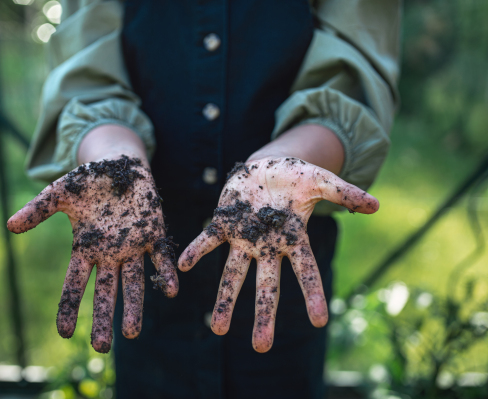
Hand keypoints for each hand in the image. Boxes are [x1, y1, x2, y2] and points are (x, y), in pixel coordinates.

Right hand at [7, 155, 178, 352]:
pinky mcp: (154, 234)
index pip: (75, 284)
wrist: (121, 164)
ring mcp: (133, 246)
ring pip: (133, 282)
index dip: (69, 307)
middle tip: (101, 347)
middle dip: (103, 317)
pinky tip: (170, 291)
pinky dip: (165, 273)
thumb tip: (9, 226)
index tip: (64, 333)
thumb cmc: (89, 181)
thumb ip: (38, 209)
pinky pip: (160, 258)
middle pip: (105, 291)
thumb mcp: (60, 193)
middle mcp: (110, 254)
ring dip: (134, 306)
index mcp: (86, 248)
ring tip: (132, 332)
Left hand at [178, 157, 378, 352]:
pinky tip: (181, 265)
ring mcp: (243, 237)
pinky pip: (208, 240)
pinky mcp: (224, 223)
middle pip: (267, 285)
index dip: (312, 294)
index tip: (320, 321)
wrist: (265, 166)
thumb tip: (377, 205)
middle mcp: (267, 246)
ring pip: (233, 273)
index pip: (305, 271)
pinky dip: (196, 252)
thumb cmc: (295, 177)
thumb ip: (345, 194)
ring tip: (218, 329)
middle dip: (263, 314)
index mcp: (292, 239)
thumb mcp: (322, 181)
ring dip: (225, 299)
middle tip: (260, 346)